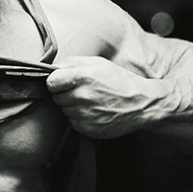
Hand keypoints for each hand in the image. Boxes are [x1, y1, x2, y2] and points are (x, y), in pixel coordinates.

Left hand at [45, 55, 166, 138]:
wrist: (141, 104)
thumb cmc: (119, 80)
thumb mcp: (98, 63)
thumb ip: (72, 62)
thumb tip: (52, 68)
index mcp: (83, 77)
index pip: (51, 82)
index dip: (56, 82)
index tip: (63, 82)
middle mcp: (82, 96)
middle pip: (57, 97)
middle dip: (66, 94)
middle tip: (83, 91)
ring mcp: (85, 114)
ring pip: (65, 110)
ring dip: (73, 107)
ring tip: (92, 101)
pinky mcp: (88, 129)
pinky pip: (73, 122)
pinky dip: (80, 118)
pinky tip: (94, 112)